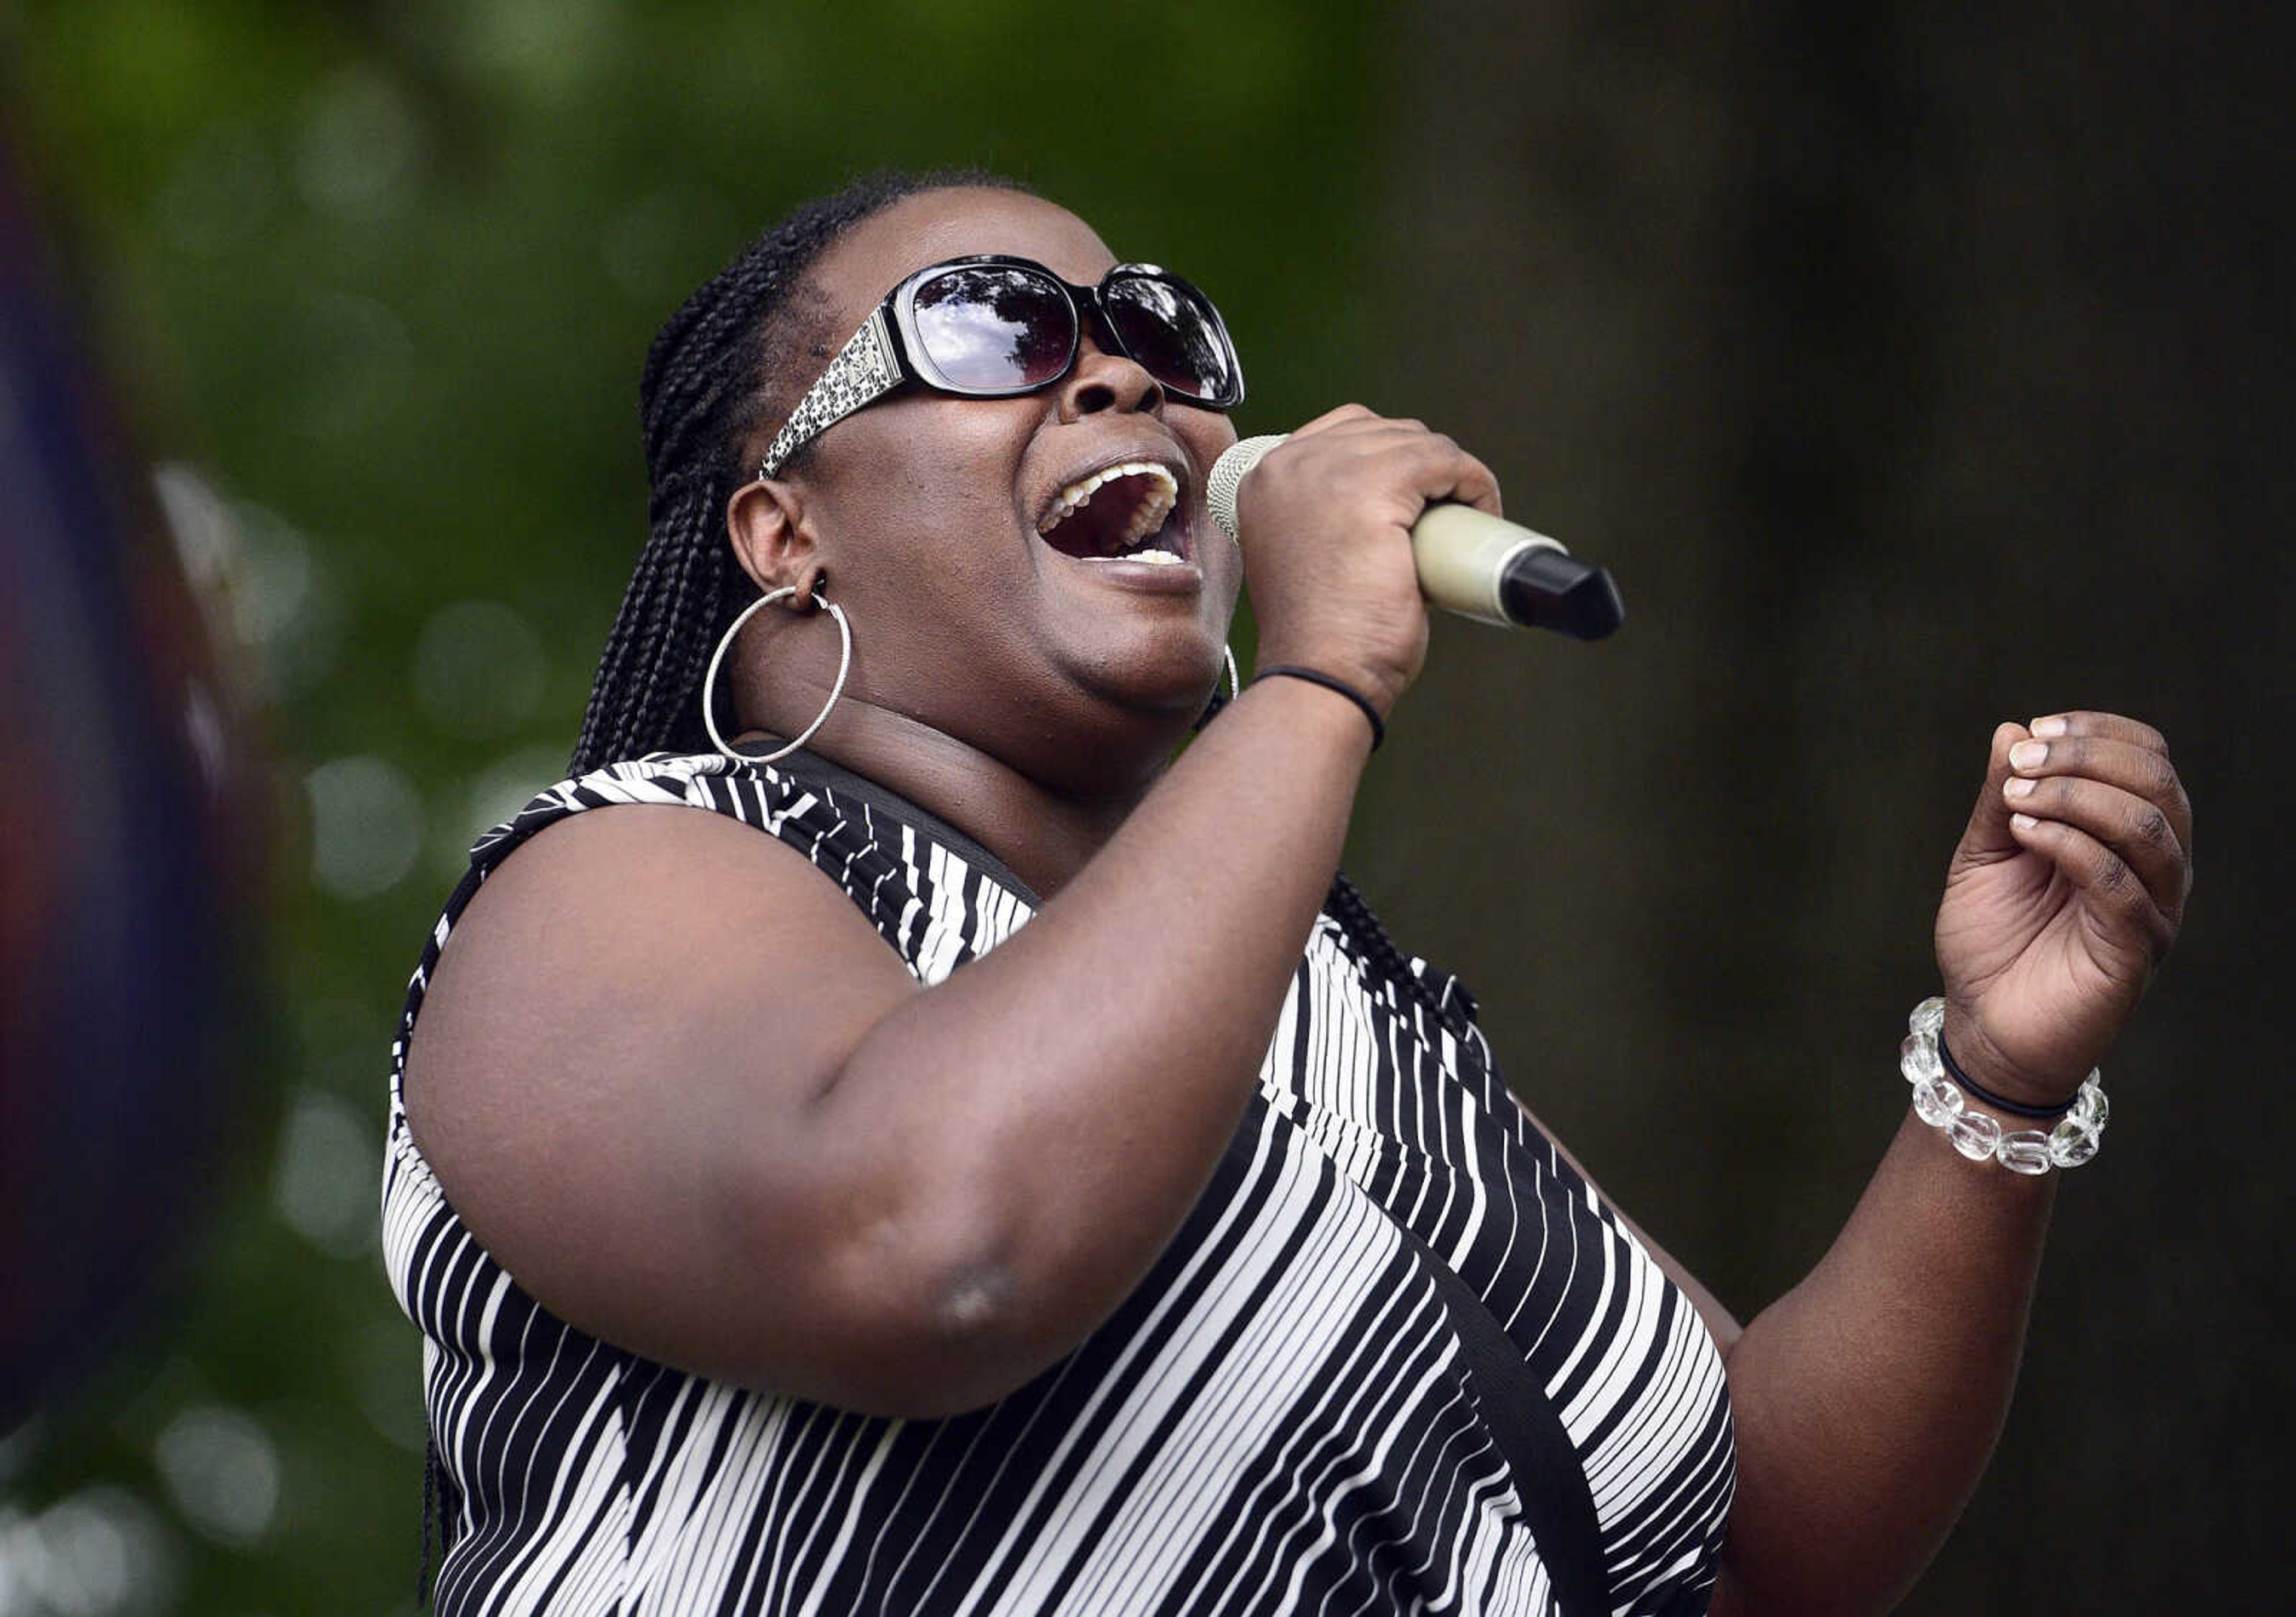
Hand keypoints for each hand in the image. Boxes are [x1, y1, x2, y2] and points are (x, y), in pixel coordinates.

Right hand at [1234, 405, 1500, 717]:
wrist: (1320, 676)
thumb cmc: (1320, 637)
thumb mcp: (1308, 555)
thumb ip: (1333, 518)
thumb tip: (1400, 504)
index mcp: (1262, 478)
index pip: (1344, 432)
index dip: (1392, 459)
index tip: (1418, 501)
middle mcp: (1286, 464)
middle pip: (1383, 431)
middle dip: (1424, 466)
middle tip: (1447, 516)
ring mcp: (1326, 470)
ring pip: (1417, 443)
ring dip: (1452, 475)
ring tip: (1465, 520)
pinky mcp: (1373, 487)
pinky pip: (1445, 461)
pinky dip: (1473, 482)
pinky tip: (1481, 511)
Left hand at [1934, 712, 2192, 1104]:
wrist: (1984, 1026)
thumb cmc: (1990, 942)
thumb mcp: (1984, 855)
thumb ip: (2002, 796)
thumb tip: (2014, 728)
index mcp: (2125, 834)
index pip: (2148, 758)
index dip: (2099, 732)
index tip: (2037, 730)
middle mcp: (2154, 866)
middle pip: (2158, 783)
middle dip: (2086, 756)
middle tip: (2024, 760)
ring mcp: (2153, 908)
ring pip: (2149, 828)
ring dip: (2077, 796)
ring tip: (2017, 799)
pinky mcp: (2136, 950)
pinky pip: (2121, 884)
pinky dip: (2071, 846)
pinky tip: (2026, 834)